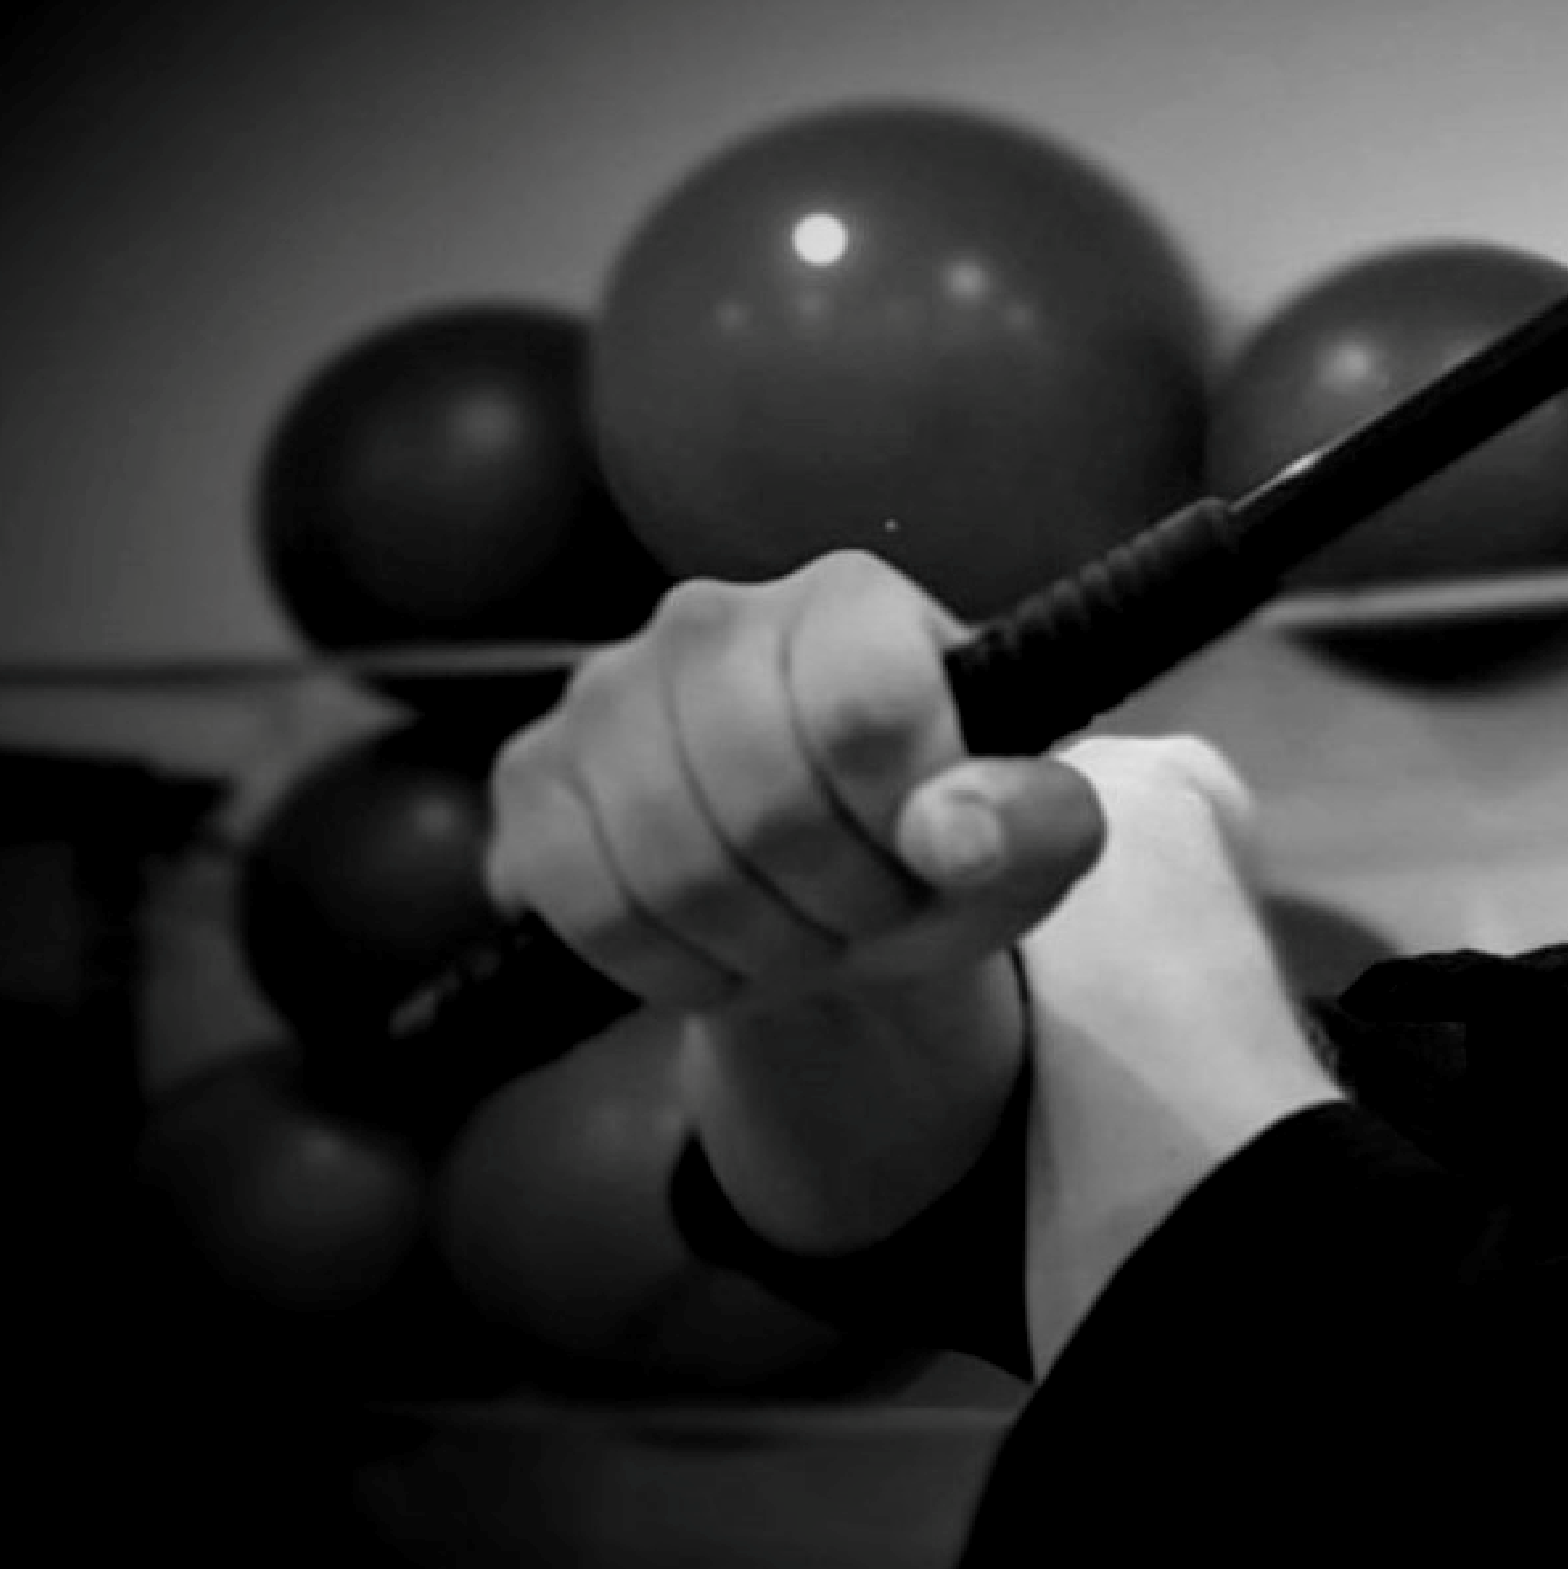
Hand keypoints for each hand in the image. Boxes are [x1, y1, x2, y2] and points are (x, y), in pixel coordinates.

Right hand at [482, 553, 1107, 1011]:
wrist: (821, 902)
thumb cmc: (928, 851)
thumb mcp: (1027, 846)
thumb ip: (1037, 822)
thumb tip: (954, 834)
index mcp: (846, 601)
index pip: (866, 708)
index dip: (906, 821)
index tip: (933, 853)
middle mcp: (708, 617)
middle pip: (769, 806)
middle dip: (840, 904)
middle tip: (866, 910)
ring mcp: (602, 692)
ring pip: (676, 870)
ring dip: (762, 947)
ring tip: (799, 929)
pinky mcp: (530, 776)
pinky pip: (590, 907)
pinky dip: (671, 967)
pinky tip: (714, 946)